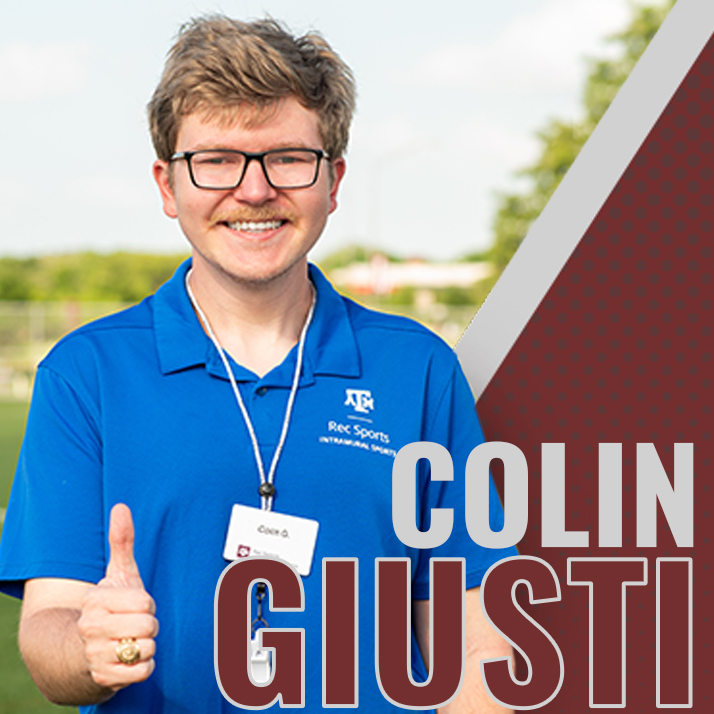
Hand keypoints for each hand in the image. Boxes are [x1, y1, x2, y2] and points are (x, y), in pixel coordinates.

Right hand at [77, 503, 158, 690]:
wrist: (80, 651)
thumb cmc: (110, 607)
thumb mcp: (117, 574)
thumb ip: (122, 542)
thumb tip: (121, 506)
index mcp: (98, 601)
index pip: (145, 602)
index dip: (147, 605)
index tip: (134, 606)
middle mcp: (92, 628)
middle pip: (149, 626)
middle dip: (149, 626)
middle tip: (134, 625)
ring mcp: (96, 655)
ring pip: (147, 649)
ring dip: (146, 646)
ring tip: (131, 641)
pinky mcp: (104, 679)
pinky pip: (143, 671)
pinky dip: (144, 666)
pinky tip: (130, 659)